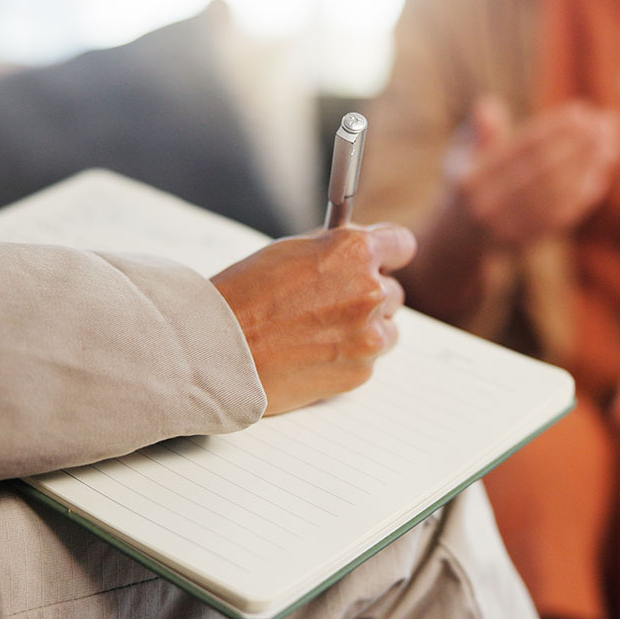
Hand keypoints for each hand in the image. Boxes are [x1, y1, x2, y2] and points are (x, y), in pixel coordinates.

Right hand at [211, 224, 415, 415]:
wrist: (218, 350)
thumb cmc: (243, 297)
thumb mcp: (290, 251)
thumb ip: (333, 249)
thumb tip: (357, 251)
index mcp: (355, 251)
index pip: (401, 245)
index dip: (388, 254)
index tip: (384, 261)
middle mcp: (369, 291)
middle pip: (392, 291)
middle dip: (368, 296)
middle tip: (333, 304)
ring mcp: (368, 336)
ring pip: (386, 330)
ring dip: (363, 330)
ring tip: (318, 333)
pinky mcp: (360, 372)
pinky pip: (367, 361)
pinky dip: (346, 358)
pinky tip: (312, 354)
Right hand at [446, 97, 619, 247]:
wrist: (456, 239)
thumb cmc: (467, 182)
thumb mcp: (461, 154)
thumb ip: (477, 131)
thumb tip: (488, 106)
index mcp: (470, 179)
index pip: (521, 149)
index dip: (555, 128)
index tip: (582, 111)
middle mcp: (486, 208)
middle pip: (544, 171)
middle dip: (581, 144)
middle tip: (608, 123)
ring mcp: (506, 230)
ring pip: (558, 195)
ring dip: (589, 168)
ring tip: (612, 144)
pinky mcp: (525, 245)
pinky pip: (561, 218)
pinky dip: (584, 195)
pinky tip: (600, 173)